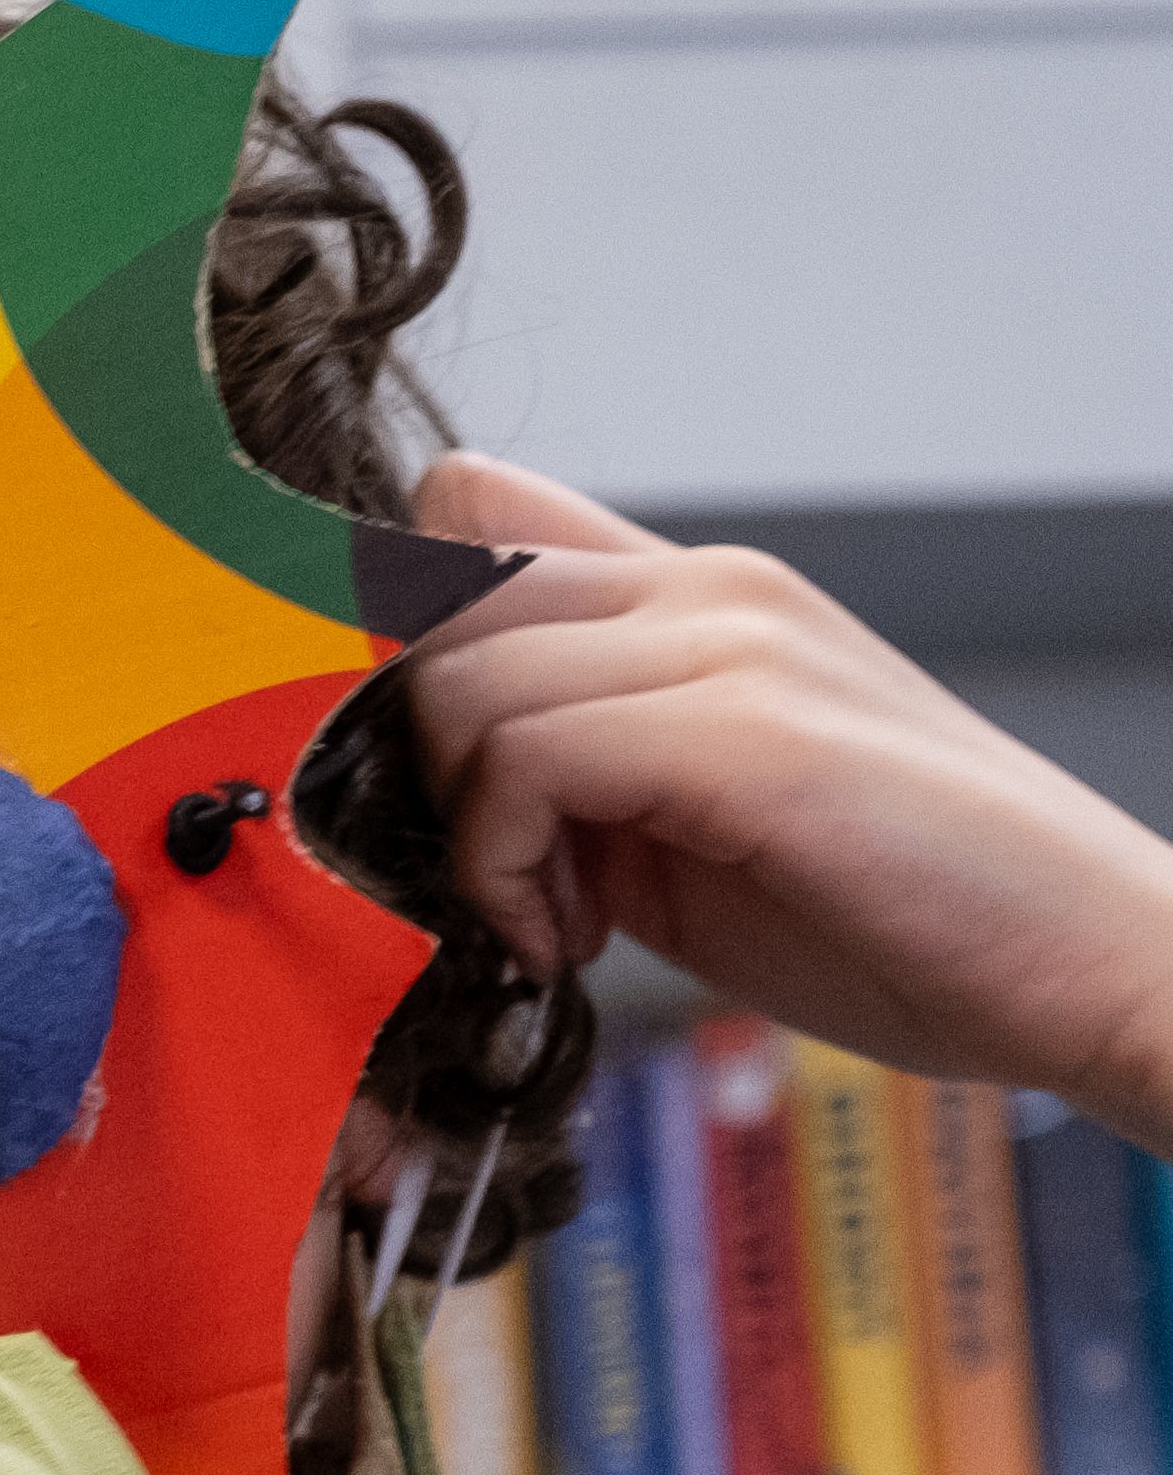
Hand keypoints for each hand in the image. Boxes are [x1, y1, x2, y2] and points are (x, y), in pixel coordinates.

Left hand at [405, 454, 1172, 1145]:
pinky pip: (526, 754)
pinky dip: (505, 868)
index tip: (429, 780)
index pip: (465, 511)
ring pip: (458, 673)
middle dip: (408, 744)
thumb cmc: (893, 908)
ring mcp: (731, 645)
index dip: (391, 636)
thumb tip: (422, 784)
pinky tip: (576, 938)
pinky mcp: (746, 731)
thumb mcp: (680, 824)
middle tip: (490, 866)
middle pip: (429, 580)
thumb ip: (567, 773)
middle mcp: (708, 586)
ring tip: (551, 916)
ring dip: (462, 826)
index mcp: (691, 593)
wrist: (1083, 963)